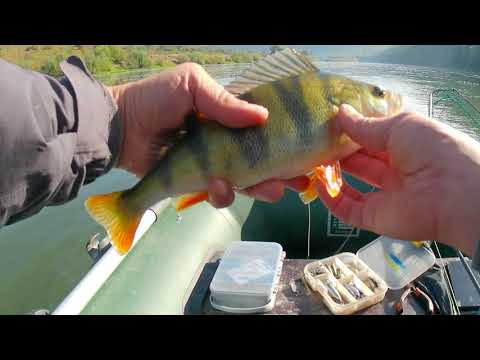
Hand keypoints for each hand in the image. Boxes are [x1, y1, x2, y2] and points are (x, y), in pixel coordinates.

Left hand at [108, 63, 308, 208]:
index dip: (285, 144)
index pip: (265, 134)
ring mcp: (214, 166)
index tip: (307, 155)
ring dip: (261, 188)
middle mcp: (227, 145)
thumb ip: (225, 101)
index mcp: (229, 120)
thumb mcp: (192, 84)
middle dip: (283, 173)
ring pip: (247, 183)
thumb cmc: (156, 99)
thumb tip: (264, 116)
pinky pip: (220, 194)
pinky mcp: (198, 184)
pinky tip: (219, 185)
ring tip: (268, 189)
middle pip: (263, 163)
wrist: (120, 126)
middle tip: (298, 182)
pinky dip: (224, 194)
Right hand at [316, 104, 479, 255]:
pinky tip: (319, 184)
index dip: (349, 131)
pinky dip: (331, 198)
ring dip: (331, 174)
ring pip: (350, 185)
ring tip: (312, 161)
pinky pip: (347, 209)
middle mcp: (393, 170)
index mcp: (404, 146)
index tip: (326, 124)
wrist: (454, 193)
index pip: (370, 138)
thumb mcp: (400, 126)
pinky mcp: (374, 217)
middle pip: (358, 161)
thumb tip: (340, 112)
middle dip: (337, 151)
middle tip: (314, 141)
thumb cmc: (433, 150)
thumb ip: (367, 125)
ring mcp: (383, 195)